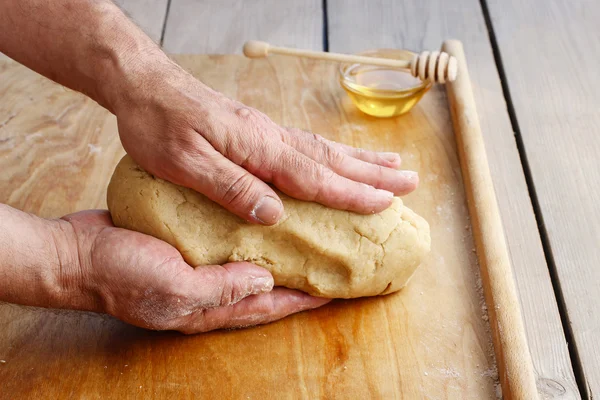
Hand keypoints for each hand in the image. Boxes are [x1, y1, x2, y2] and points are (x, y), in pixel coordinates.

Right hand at [61, 210, 329, 332]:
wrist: (75, 254)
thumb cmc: (120, 274)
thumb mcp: (173, 285)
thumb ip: (221, 287)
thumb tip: (267, 281)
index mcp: (209, 308)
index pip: (268, 306)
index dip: (303, 300)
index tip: (335, 290)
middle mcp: (209, 293)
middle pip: (264, 290)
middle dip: (298, 282)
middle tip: (328, 266)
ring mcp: (197, 270)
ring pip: (248, 266)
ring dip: (276, 258)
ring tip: (304, 241)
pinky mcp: (186, 247)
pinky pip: (226, 245)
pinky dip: (246, 237)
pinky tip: (258, 222)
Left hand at [111, 58, 418, 224]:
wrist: (144, 85)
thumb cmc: (158, 124)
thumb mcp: (184, 163)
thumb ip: (230, 187)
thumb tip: (274, 214)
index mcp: (257, 148)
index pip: (314, 176)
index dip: (351, 193)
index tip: (384, 203)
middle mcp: (270, 136)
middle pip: (331, 159)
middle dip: (373, 174)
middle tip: (410, 182)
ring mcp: (266, 130)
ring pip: (324, 148)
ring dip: (360, 160)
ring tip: (391, 165)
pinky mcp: (257, 129)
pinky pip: (306, 143)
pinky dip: (332, 153)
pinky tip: (339, 157)